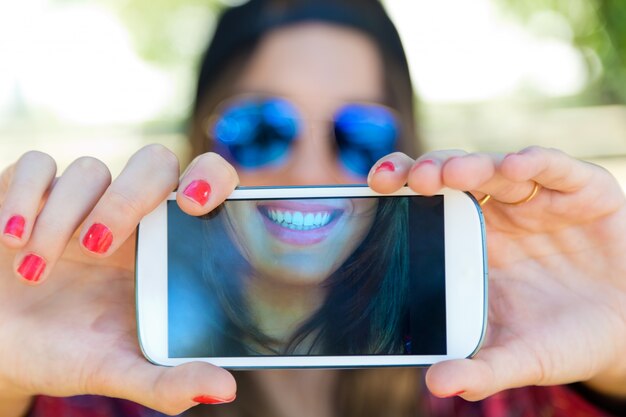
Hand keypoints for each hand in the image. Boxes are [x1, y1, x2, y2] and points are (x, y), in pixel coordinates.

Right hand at [0, 145, 238, 415]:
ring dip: (61, 219)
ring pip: (90, 170)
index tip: (194, 205)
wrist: (2, 350)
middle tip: (96, 248)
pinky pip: (36, 165)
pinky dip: (22, 197)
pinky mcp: (30, 193)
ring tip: (35, 274)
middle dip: (127, 198)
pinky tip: (13, 239)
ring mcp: (79, 200)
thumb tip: (225, 389)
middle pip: (154, 162)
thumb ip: (168, 382)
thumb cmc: (67, 354)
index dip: (211, 178)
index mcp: (162, 246)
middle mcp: (128, 214)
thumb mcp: (117, 370)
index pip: (206, 183)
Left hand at [368, 147, 625, 399]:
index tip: (374, 189)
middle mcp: (494, 212)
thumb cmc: (562, 338)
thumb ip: (480, 368)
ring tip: (455, 174)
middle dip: (428, 171)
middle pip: (451, 175)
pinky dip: (536, 162)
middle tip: (412, 181)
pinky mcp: (580, 190)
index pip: (425, 204)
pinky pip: (554, 169)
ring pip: (494, 166)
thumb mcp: (520, 357)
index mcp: (468, 242)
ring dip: (473, 164)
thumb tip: (436, 385)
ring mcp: (535, 198)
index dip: (400, 188)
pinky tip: (518, 165)